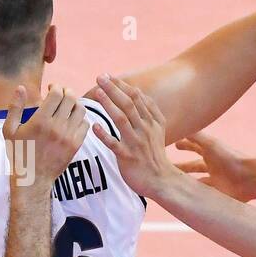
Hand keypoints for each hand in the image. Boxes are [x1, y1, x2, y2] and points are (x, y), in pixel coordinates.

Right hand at [5, 85, 88, 187]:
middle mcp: (57, 127)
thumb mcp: (10, 130)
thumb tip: (20, 87)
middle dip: (66, 91)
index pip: (57, 93)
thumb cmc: (19, 153)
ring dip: (74, 103)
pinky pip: (85, 124)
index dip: (56, 87)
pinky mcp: (75, 145)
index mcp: (40, 121)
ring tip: (67, 105)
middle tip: (61, 93)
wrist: (33, 178)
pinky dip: (80, 118)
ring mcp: (68, 136)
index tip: (51, 88)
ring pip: (80, 110)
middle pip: (71, 98)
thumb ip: (15, 107)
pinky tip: (72, 119)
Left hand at [90, 74, 181, 198]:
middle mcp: (145, 129)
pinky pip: (114, 144)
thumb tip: (139, 93)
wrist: (161, 180)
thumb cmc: (155, 155)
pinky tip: (94, 126)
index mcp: (152, 121)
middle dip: (114, 89)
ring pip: (122, 120)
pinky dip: (104, 135)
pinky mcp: (128, 157)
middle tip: (100, 77)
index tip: (109, 76)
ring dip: (109, 105)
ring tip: (97, 93)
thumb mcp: (158, 130)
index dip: (123, 85)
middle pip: (129, 104)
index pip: (137, 98)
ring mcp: (136, 143)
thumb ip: (149, 112)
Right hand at [175, 132, 255, 201]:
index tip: (173, 143)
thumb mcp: (210, 144)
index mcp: (211, 153)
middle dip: (181, 167)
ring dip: (186, 183)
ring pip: (197, 182)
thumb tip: (180, 125)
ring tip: (171, 185)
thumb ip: (195, 136)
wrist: (249, 178)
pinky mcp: (218, 194)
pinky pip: (204, 195)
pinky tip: (185, 198)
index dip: (184, 145)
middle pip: (193, 166)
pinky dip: (196, 196)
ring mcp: (216, 180)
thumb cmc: (230, 157)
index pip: (194, 147)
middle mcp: (213, 166)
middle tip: (165, 169)